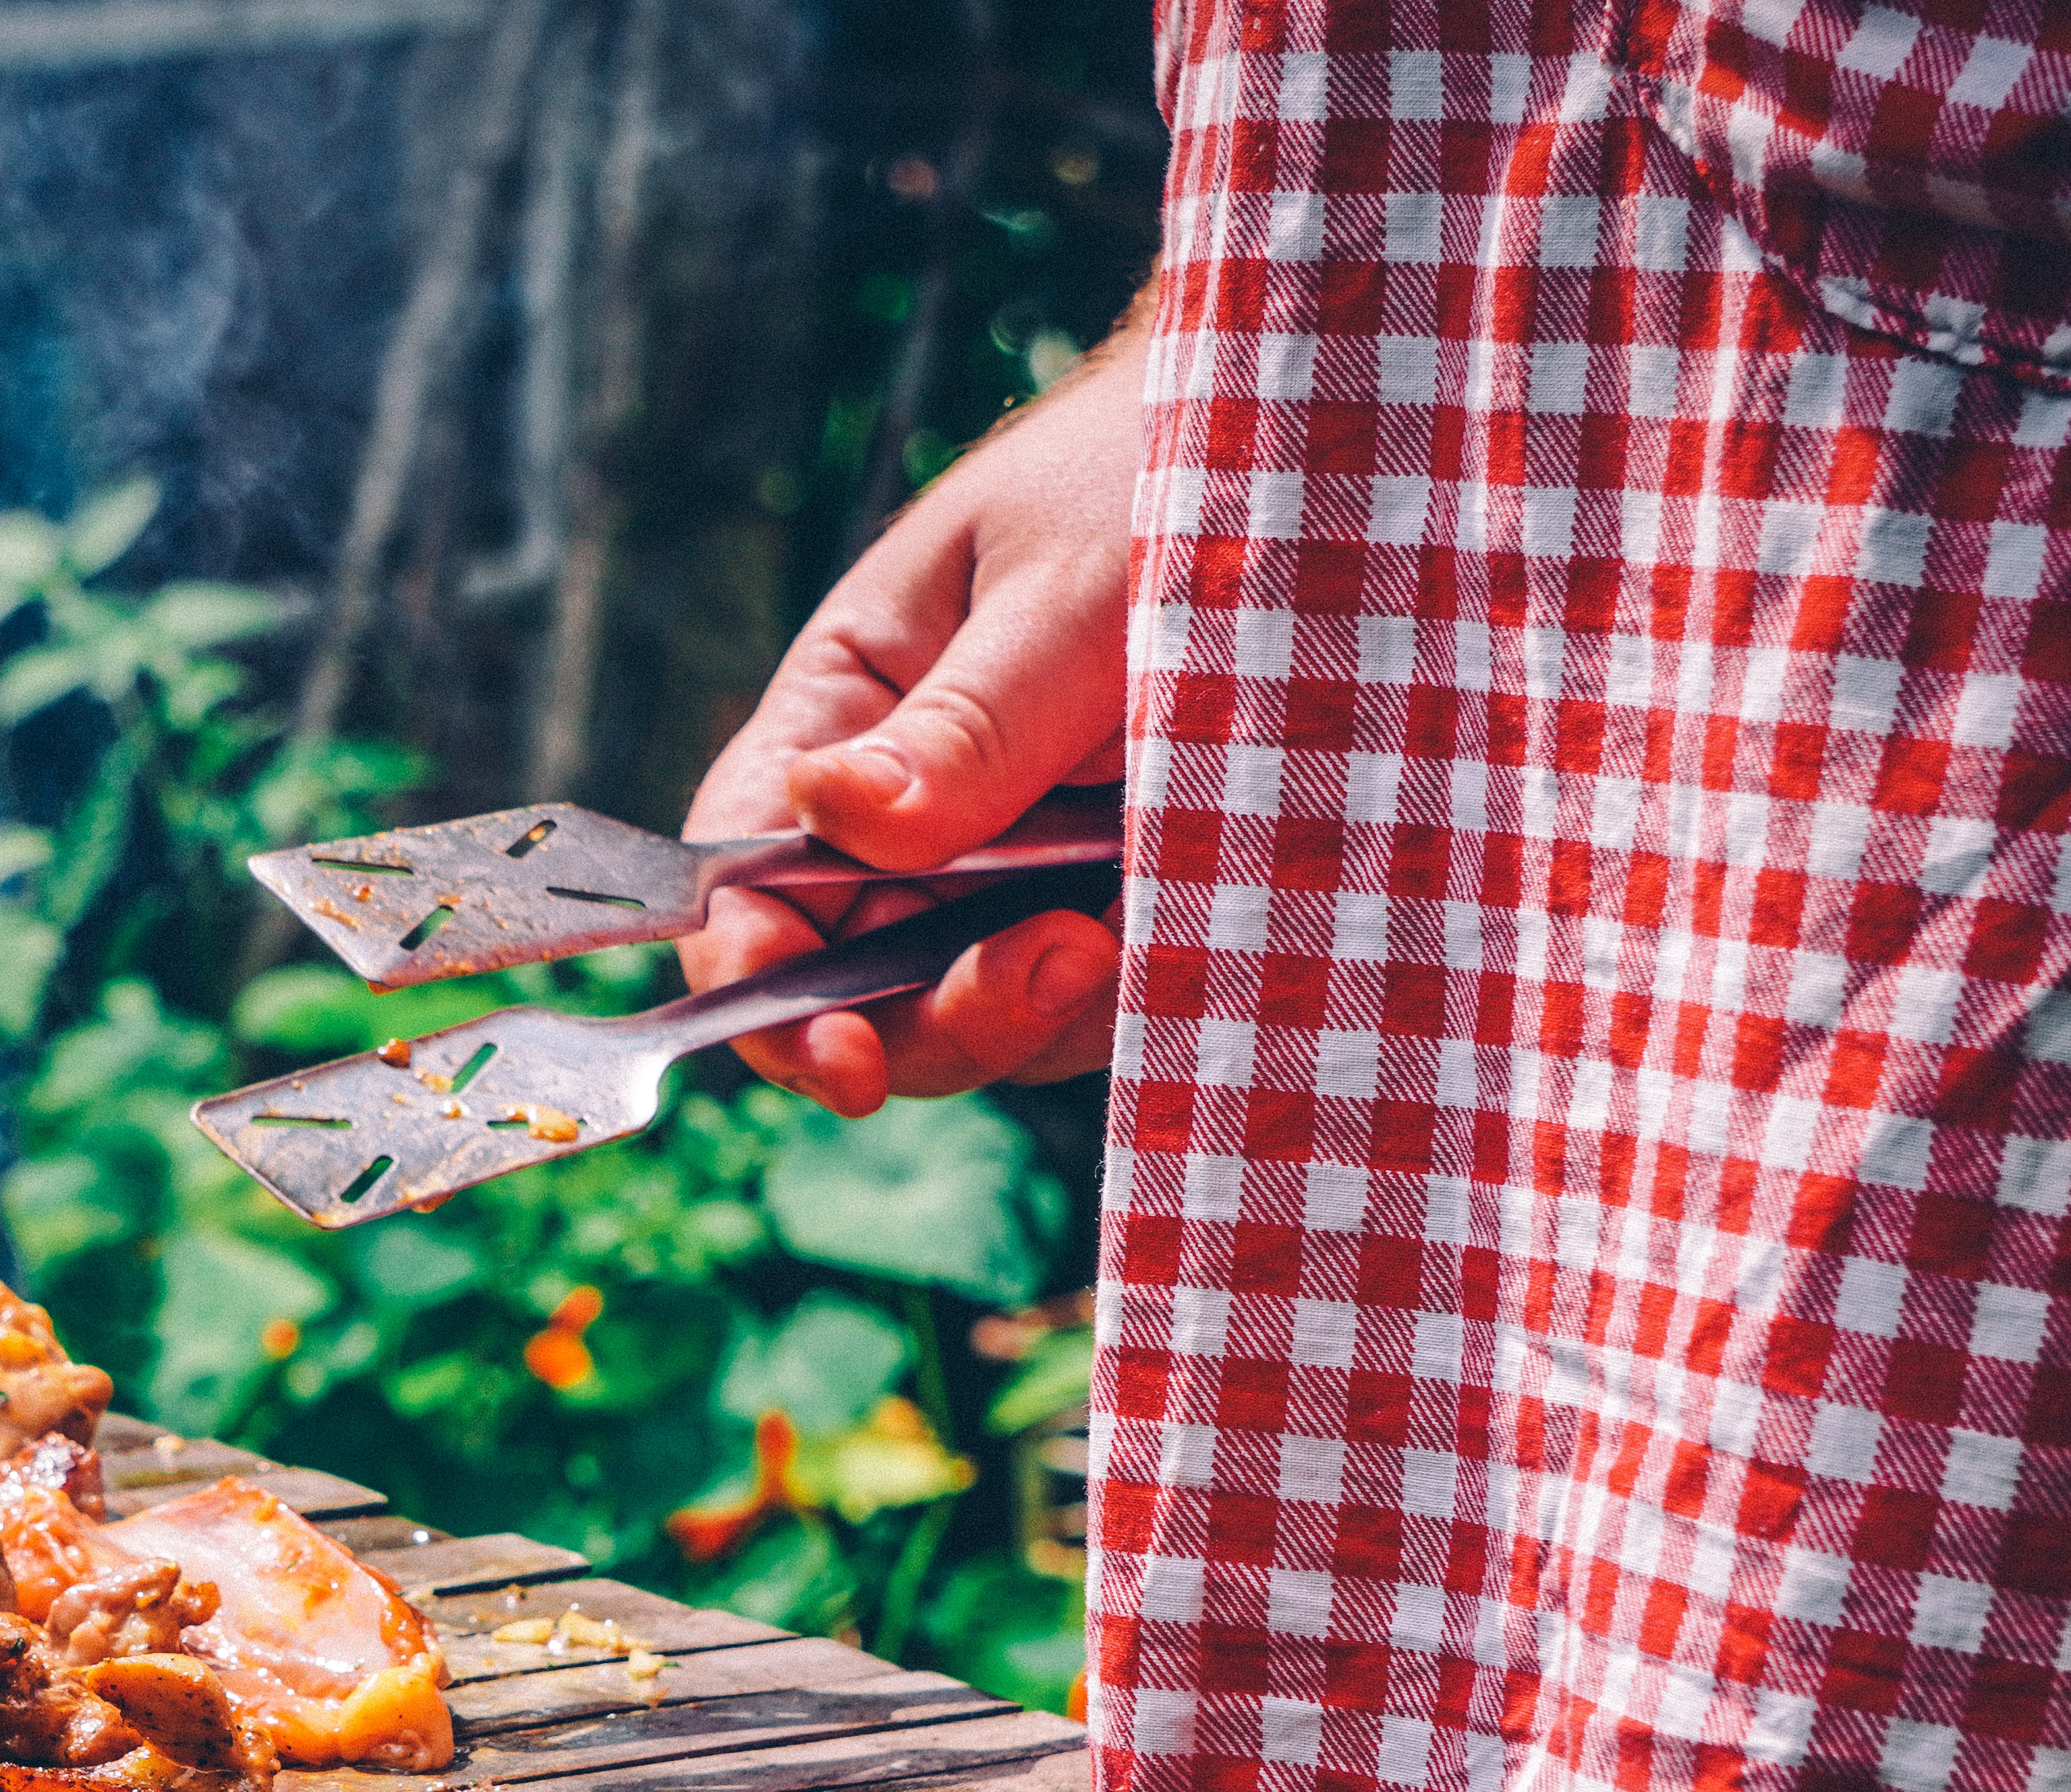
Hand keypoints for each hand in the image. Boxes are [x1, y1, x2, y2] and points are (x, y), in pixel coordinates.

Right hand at [678, 290, 1151, 1112]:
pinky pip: (1090, 1005)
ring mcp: (1013, 867)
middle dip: (926, 1019)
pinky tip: (1183, 923)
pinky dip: (1124, 998)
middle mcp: (909, 809)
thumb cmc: (1161, 476)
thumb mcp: (1063, 594)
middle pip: (851, 981)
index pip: (744, 870)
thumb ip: (963, 724)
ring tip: (1113, 934)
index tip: (836, 1052)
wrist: (1326, 459)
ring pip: (971, 1011)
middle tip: (1047, 971)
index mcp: (850, 710)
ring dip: (1030, 1013)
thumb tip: (828, 813)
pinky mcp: (1115, 899)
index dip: (759, 978)